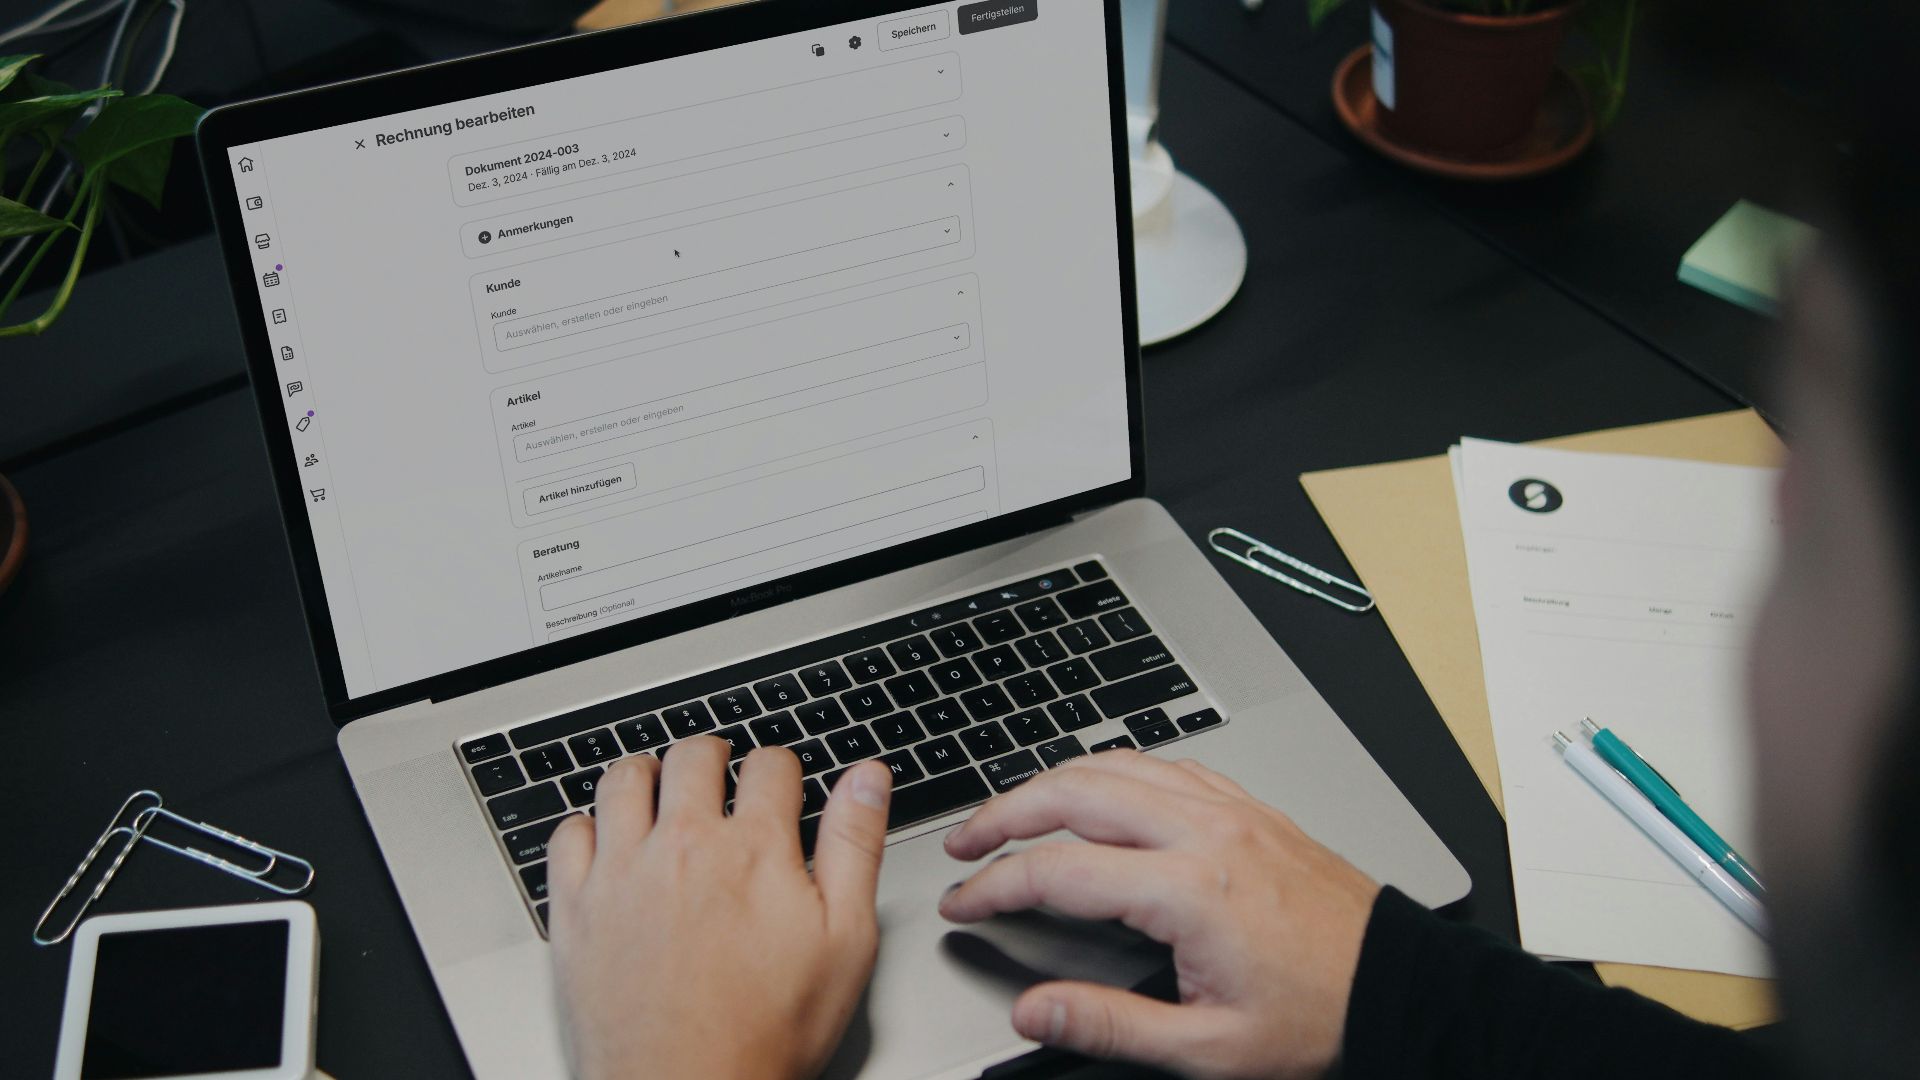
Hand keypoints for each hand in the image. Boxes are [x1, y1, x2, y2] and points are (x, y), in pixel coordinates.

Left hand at [547, 737, 892, 1079]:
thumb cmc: (766, 1031)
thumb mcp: (845, 941)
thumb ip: (855, 848)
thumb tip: (867, 779)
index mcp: (754, 849)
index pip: (770, 765)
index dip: (781, 768)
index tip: (778, 782)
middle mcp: (683, 846)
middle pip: (694, 756)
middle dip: (714, 757)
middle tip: (719, 772)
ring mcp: (622, 872)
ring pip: (624, 779)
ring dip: (648, 774)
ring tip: (660, 789)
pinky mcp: (576, 907)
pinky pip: (568, 833)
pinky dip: (588, 826)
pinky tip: (607, 841)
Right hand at [939, 749, 1380, 1079]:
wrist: (1399, 987)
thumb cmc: (1316, 1017)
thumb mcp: (1208, 1048)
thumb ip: (1110, 1023)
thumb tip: (1035, 1009)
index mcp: (1189, 891)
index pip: (1058, 871)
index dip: (995, 886)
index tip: (963, 904)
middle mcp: (1206, 833)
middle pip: (1075, 792)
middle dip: (1005, 812)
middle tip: (965, 841)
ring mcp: (1229, 810)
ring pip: (1117, 765)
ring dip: (1052, 781)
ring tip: (1013, 811)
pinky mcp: (1249, 807)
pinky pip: (1164, 765)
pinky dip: (1112, 771)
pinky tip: (1097, 792)